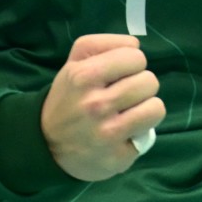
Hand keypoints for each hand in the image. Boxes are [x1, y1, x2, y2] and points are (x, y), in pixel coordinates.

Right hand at [41, 33, 164, 180]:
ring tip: (130, 112)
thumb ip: (102, 44)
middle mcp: (95, 105)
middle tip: (125, 95)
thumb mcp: (74, 63)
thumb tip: (135, 45)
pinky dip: (139, 133)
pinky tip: (124, 134)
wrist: (46, 145)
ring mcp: (107, 133)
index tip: (120, 74)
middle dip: (141, 86)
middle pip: (149, 81)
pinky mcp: (117, 157)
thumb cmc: (68, 98)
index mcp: (84, 76)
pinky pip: (147, 136)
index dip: (131, 63)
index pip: (136, 57)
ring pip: (155, 108)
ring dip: (146, 108)